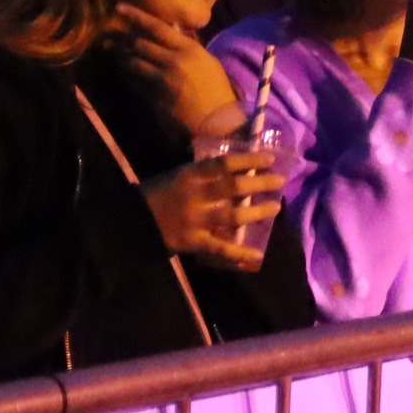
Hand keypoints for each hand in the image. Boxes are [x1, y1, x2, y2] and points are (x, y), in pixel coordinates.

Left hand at [112, 4, 241, 134]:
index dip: (136, 16)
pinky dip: (127, 74)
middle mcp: (174, 60)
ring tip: (111, 49)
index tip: (119, 7)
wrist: (217, 120)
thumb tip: (171, 31)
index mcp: (190, 49)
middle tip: (108, 32)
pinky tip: (122, 70)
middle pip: (140, 43)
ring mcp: (162, 79)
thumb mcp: (207, 61)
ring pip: (133, 62)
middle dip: (122, 37)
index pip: (157, 27)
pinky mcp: (154, 96)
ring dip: (121, 55)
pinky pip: (134, 81)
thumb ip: (187, 46)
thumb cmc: (217, 89)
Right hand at [142, 152, 282, 271]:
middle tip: (280, 180)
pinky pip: (220, 247)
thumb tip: (236, 167)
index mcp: (190, 175)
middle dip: (260, 183)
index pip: (225, 164)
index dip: (249, 160)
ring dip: (257, 211)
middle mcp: (196, 194)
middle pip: (234, 186)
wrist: (132, 222)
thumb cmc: (156, 194)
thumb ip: (203, 172)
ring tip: (275, 207)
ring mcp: (196, 219)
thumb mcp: (178, 174)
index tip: (270, 159)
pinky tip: (257, 253)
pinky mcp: (194, 240)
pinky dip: (239, 252)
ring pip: (233, 214)